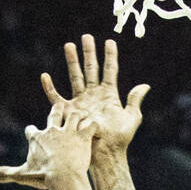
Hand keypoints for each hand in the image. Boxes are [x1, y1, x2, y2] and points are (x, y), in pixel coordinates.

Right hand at [0, 102, 95, 188]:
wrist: (62, 177)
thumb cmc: (42, 176)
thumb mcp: (22, 175)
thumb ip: (5, 174)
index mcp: (37, 138)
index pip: (31, 131)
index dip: (31, 132)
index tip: (32, 133)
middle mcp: (52, 131)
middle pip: (53, 114)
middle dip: (56, 111)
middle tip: (59, 109)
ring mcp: (69, 132)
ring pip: (73, 115)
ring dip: (76, 115)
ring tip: (79, 116)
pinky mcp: (83, 136)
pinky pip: (90, 125)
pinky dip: (92, 125)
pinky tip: (94, 127)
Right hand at [42, 34, 149, 157]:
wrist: (105, 153)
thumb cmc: (120, 138)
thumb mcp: (132, 117)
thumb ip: (135, 100)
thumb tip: (145, 85)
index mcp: (109, 95)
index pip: (110, 70)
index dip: (110, 56)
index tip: (110, 41)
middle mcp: (94, 96)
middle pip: (91, 69)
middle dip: (89, 52)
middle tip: (86, 36)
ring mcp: (81, 102)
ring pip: (75, 77)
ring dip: (72, 61)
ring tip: (69, 45)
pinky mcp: (70, 112)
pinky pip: (56, 98)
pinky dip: (50, 88)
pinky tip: (45, 76)